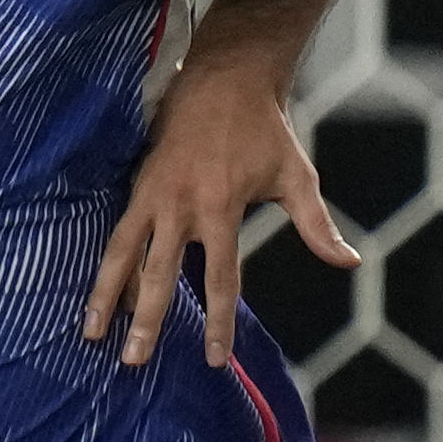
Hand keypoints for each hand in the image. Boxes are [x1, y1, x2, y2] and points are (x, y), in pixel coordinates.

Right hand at [85, 55, 355, 367]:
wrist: (223, 80)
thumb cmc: (265, 132)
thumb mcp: (297, 177)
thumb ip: (317, 225)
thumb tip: (350, 261)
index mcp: (221, 207)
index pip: (220, 278)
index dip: (217, 321)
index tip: (214, 358)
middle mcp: (181, 205)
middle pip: (159, 273)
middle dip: (146, 319)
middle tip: (133, 361)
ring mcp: (153, 194)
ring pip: (123, 253)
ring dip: (106, 295)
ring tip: (92, 334)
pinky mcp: (137, 184)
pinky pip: (117, 232)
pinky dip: (104, 264)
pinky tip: (94, 293)